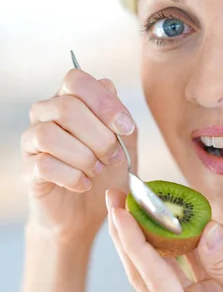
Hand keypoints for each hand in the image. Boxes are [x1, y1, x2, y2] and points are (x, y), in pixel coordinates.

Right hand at [21, 68, 136, 243]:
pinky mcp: (28, 170)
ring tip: (97, 170)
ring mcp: (32, 141)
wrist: (88, 211)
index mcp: (69, 98)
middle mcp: (45, 114)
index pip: (76, 80)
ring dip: (84, 156)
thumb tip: (109, 89)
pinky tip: (84, 184)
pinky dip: (73, 177)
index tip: (126, 129)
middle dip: (100, 136)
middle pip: (66, 107)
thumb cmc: (106, 170)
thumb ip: (120, 115)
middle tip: (114, 157)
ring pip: (50, 135)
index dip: (104, 103)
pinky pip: (46, 165)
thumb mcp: (124, 141)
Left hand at [107, 189, 222, 291]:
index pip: (153, 277)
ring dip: (147, 236)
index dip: (135, 240)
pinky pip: (184, 269)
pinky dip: (179, 243)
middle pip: (143, 272)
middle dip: (127, 234)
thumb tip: (205, 228)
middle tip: (114, 197)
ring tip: (135, 201)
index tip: (120, 210)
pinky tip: (173, 218)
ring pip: (159, 269)